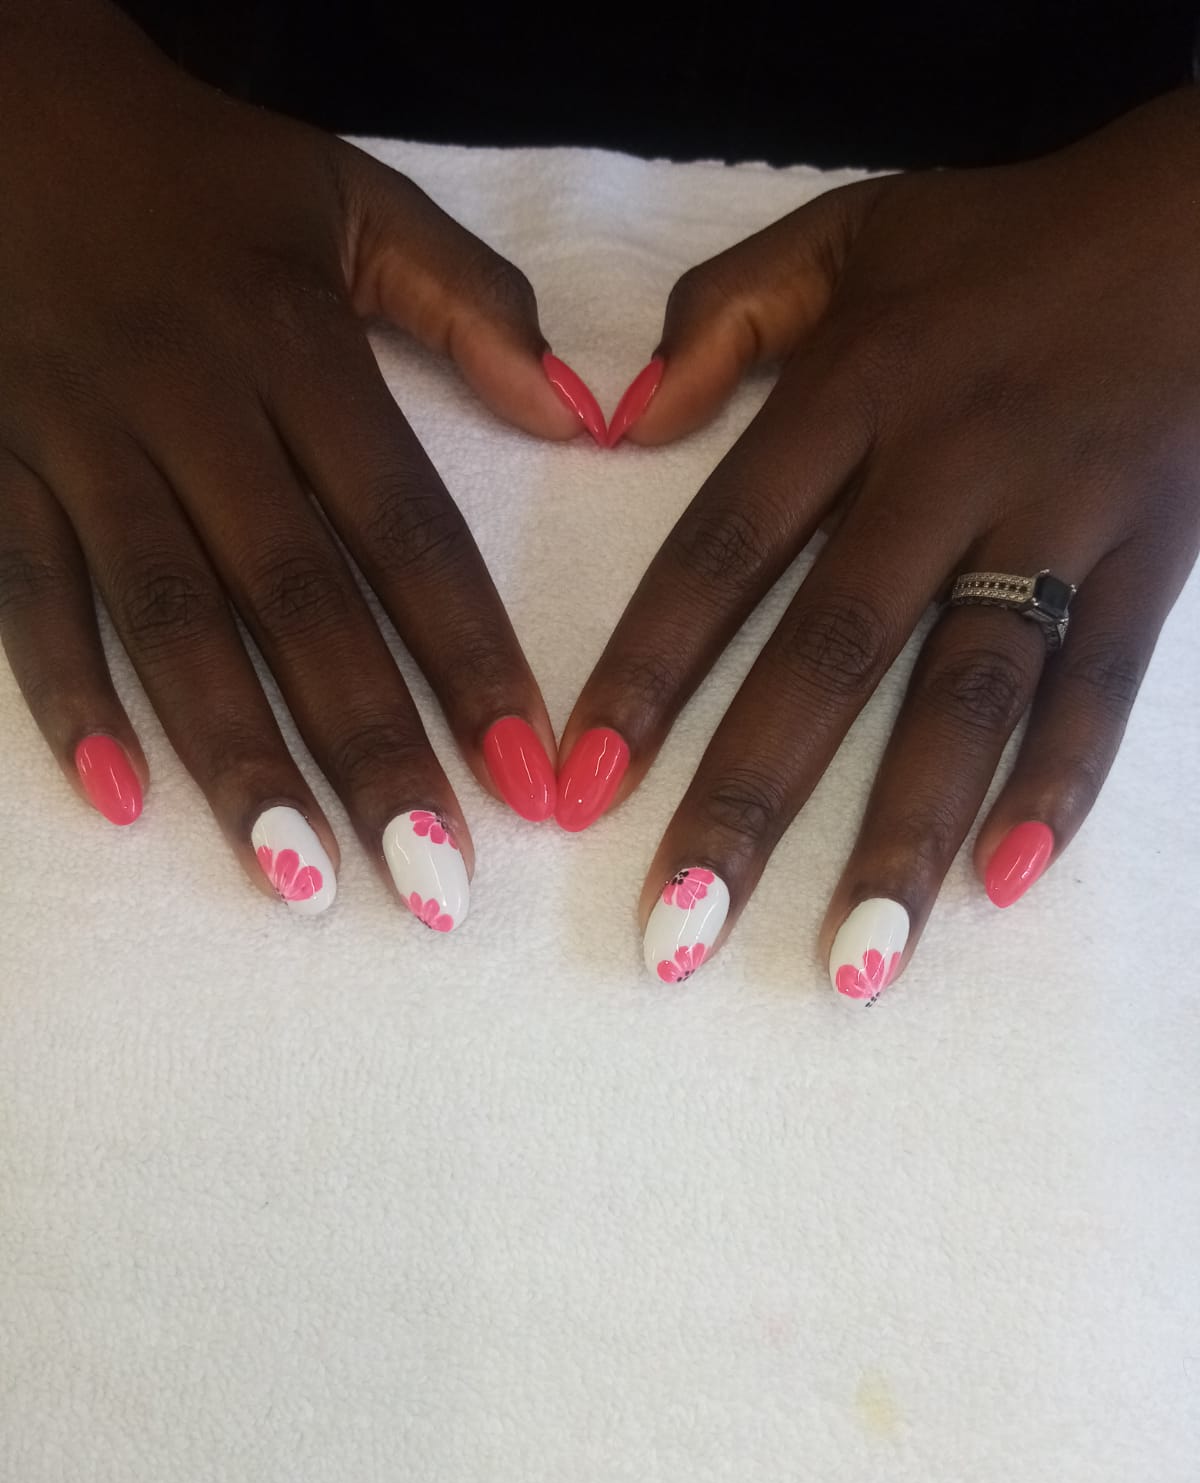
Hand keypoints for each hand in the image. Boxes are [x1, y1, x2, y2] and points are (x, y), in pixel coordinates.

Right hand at [0, 0, 601, 925]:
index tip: (533, 773)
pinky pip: (27, 593)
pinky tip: (124, 799)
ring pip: (165, 619)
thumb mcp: (346, 198)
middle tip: (434, 882)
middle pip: (294, 601)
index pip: (404, 528)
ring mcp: (79, 444)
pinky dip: (67, 695)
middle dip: (370, 748)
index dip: (471, 655)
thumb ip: (469, 301)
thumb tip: (586, 415)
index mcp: (295, 348)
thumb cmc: (194, 172)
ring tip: (301, 879)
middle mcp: (191, 409)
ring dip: (235, 755)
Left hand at [560, 88, 1199, 1000]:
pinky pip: (1103, 685)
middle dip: (750, 802)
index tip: (578, 789)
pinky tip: (1006, 886)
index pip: (723, 549)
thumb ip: (725, 313)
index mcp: (854, 390)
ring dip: (905, 835)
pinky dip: (1062, 784)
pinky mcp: (1155, 558)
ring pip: (968, 694)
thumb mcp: (849, 232)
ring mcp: (1061, 517)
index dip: (646, 672)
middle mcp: (948, 464)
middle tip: (680, 935)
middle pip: (832, 653)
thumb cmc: (1008, 236)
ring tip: (851, 966)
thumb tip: (616, 420)